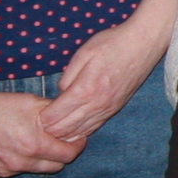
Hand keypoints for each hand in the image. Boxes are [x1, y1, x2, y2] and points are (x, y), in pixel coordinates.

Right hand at [0, 88, 82, 177]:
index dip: (77, 146)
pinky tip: (7, 146)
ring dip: (36, 159)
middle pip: (54, 167)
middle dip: (60, 155)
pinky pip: (9, 171)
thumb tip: (70, 117)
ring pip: (31, 169)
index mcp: (35, 146)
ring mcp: (4, 171)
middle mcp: (21, 163)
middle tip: (58, 142)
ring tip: (29, 141)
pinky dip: (13, 161)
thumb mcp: (30, 102)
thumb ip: (54, 113)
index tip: (78, 140)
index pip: (68, 156)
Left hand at [39, 17, 167, 145]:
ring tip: (51, 133)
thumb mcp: (84, 52)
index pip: (57, 114)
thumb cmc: (112, 43)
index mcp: (85, 89)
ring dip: (64, 134)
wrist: (143, 43)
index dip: (43, 119)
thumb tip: (61, 91)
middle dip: (50, 130)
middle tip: (38, 127)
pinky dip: (80, 133)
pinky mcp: (115, 108)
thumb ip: (68, 75)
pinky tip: (72, 133)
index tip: (34, 116)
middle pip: (66, 128)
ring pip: (81, 131)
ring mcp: (108, 108)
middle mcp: (97, 104)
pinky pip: (94, 127)